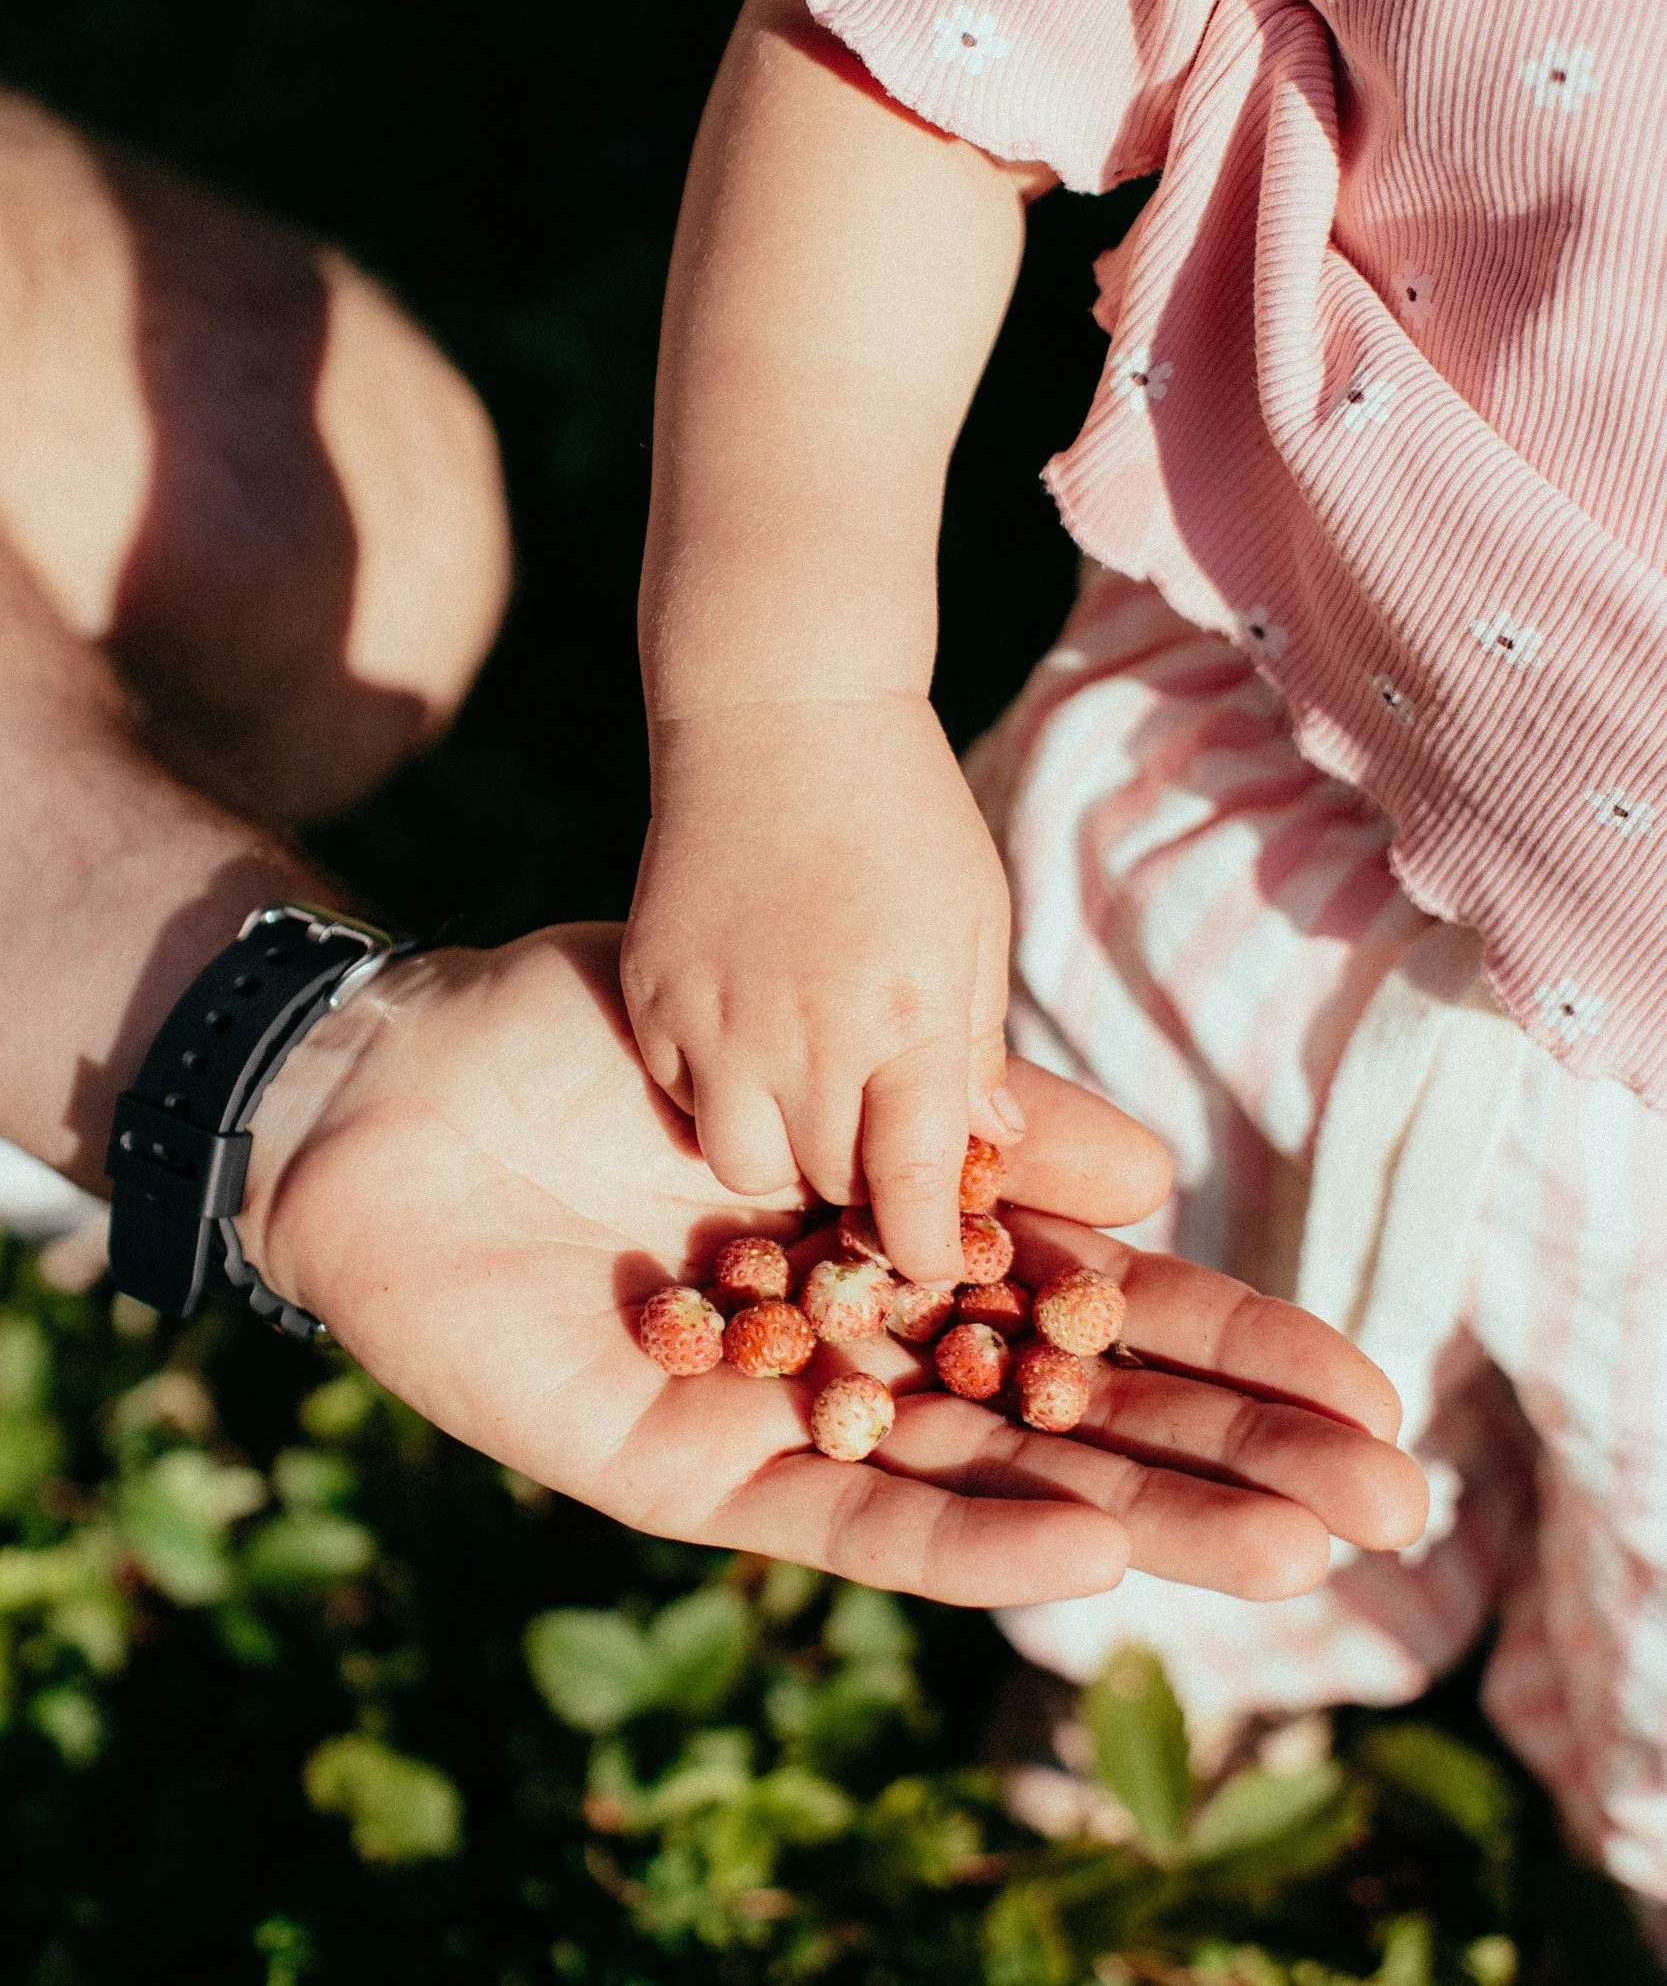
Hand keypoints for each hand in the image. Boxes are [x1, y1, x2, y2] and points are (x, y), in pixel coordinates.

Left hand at [240, 924, 1426, 1607]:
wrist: (403, 1082)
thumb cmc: (595, 1043)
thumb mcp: (820, 1054)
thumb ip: (980, 1126)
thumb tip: (1157, 1170)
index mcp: (903, 1255)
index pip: (1102, 1321)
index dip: (1233, 1354)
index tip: (1369, 1384)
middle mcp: (868, 1351)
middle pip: (1078, 1424)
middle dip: (1231, 1463)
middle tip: (1387, 1508)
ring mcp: (788, 1417)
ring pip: (991, 1487)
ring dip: (1145, 1519)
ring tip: (1295, 1547)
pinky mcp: (692, 1471)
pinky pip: (845, 1516)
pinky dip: (969, 1533)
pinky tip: (1093, 1545)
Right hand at [621, 693, 1014, 1281]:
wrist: (776, 706)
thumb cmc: (903, 811)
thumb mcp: (971, 921)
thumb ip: (976, 1043)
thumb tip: (989, 1150)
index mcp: (904, 1019)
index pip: (915, 1190)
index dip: (928, 1248)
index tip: (935, 1266)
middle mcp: (804, 1034)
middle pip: (829, 1186)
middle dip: (863, 1186)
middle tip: (878, 1149)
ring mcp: (715, 1017)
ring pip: (744, 1162)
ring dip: (785, 1150)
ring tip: (811, 1095)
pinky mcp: (653, 994)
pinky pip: (683, 1096)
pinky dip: (717, 1093)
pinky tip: (748, 1039)